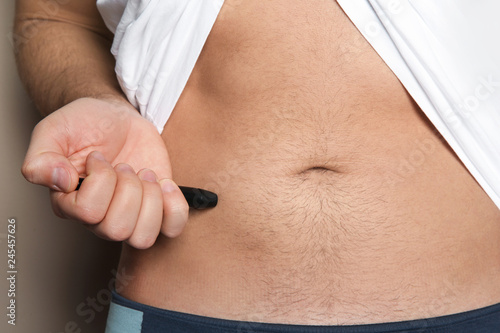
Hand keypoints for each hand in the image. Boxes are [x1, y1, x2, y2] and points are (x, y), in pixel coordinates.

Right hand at [21, 97, 188, 247]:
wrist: (116, 117)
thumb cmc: (85, 124)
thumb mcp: (54, 130)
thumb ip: (42, 157)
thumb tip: (58, 181)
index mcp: (70, 204)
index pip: (88, 213)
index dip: (101, 180)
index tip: (98, 156)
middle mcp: (99, 218)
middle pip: (117, 229)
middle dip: (128, 189)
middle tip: (124, 166)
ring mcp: (131, 216)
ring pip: (143, 237)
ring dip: (150, 199)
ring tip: (144, 175)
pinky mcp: (157, 209)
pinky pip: (172, 228)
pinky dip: (174, 206)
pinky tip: (165, 183)